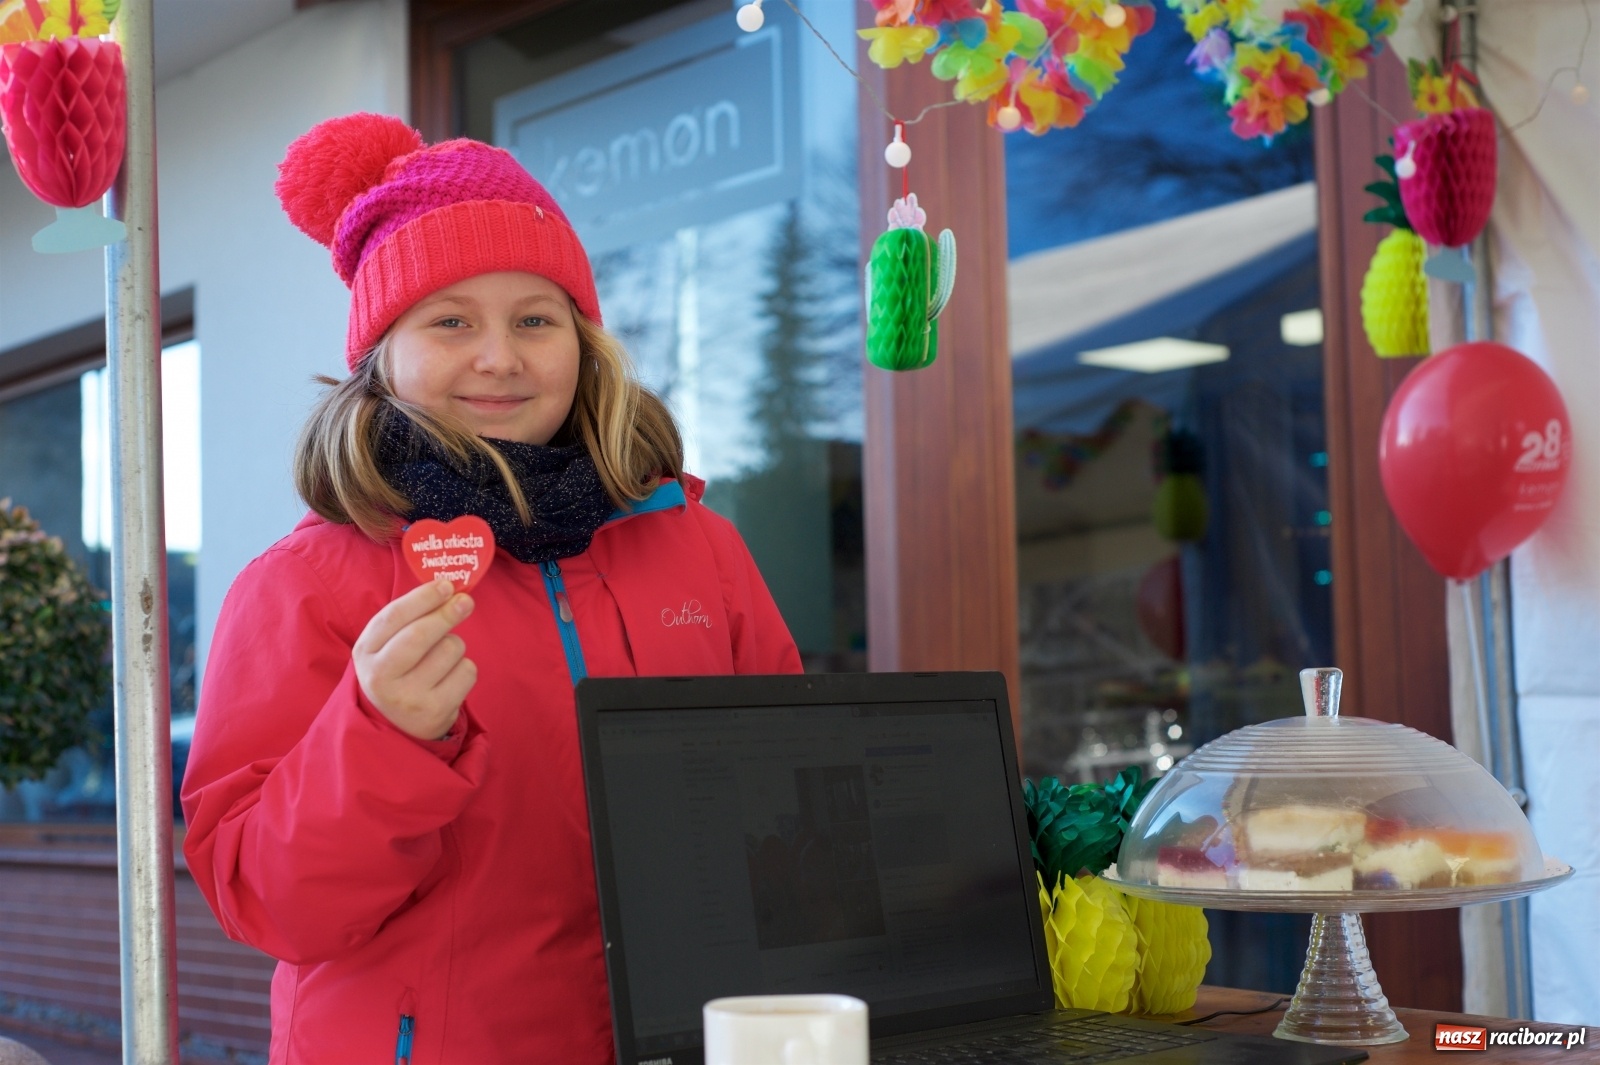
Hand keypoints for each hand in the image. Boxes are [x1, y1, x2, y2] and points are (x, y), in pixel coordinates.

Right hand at [353, 578, 475, 740]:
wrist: (396, 724)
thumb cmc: (397, 670)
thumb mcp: (388, 644)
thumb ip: (412, 616)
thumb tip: (454, 593)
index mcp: (365, 652)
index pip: (393, 617)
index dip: (423, 597)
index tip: (446, 585)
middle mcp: (381, 677)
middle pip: (421, 634)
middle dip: (447, 613)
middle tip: (465, 602)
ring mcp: (409, 697)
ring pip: (450, 650)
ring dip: (455, 645)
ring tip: (442, 657)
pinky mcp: (436, 711)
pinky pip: (467, 671)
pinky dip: (465, 668)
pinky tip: (449, 678)